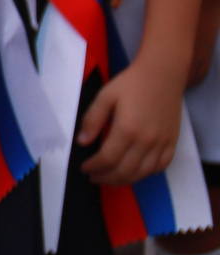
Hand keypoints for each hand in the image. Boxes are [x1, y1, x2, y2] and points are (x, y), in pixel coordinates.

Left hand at [79, 63, 184, 186]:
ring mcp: (162, 143)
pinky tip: (134, 172)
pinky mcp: (172, 142)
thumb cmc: (131, 84)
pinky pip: (161, 166)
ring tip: (110, 179)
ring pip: (143, 172)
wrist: (162, 75)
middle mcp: (146, 141)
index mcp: (127, 129)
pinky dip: (146, 173)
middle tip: (94, 178)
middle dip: (106, 177)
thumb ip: (92, 120)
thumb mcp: (105, 96)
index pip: (108, 159)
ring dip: (124, 180)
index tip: (84, 168)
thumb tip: (82, 142)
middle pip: (125, 170)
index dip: (94, 167)